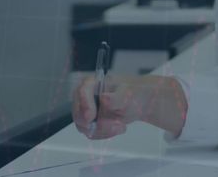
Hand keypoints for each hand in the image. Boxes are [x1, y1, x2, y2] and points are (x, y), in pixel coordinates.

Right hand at [72, 74, 188, 139]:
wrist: (139, 101)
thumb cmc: (133, 92)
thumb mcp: (129, 94)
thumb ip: (117, 97)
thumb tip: (104, 98)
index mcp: (93, 82)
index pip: (82, 91)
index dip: (84, 104)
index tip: (91, 117)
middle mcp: (85, 96)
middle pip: (78, 112)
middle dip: (96, 123)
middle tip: (116, 126)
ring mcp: (86, 110)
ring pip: (84, 126)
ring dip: (103, 130)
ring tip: (121, 126)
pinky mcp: (90, 122)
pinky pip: (91, 133)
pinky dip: (105, 134)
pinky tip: (118, 128)